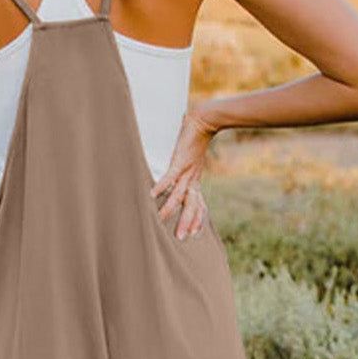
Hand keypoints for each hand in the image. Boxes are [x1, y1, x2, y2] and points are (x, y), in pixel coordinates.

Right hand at [150, 102, 220, 239]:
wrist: (205, 120)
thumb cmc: (196, 138)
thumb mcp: (191, 158)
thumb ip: (184, 168)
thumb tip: (177, 171)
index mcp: (195, 179)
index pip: (198, 204)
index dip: (197, 218)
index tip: (195, 233)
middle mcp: (192, 178)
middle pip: (191, 205)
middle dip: (187, 222)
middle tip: (182, 238)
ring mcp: (186, 170)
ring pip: (179, 195)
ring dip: (171, 208)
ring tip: (161, 220)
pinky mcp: (180, 161)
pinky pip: (170, 177)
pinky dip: (161, 186)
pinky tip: (152, 195)